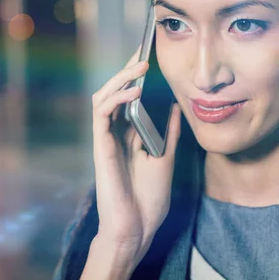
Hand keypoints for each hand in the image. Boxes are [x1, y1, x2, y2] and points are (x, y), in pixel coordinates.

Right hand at [91, 46, 182, 262]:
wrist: (137, 229)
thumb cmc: (148, 200)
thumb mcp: (166, 158)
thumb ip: (169, 133)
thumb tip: (178, 106)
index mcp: (130, 136)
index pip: (130, 98)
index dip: (137, 77)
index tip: (152, 57)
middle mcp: (116, 134)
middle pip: (115, 92)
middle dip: (127, 69)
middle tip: (143, 50)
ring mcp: (106, 139)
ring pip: (104, 97)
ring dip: (120, 78)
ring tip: (140, 64)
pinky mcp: (101, 146)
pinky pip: (102, 114)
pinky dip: (115, 98)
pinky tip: (134, 90)